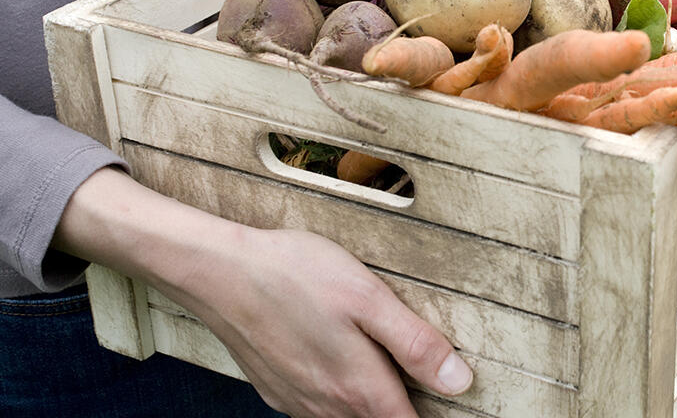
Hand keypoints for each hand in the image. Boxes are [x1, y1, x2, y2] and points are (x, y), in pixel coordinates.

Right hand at [55, 167, 471, 416]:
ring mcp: (297, 402)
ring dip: (369, 401)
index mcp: (359, 388)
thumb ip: (415, 343)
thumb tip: (459, 381)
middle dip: (402, 406)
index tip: (446, 400)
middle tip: (418, 374)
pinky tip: (337, 357)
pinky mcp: (276, 390)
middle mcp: (327, 407)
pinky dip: (336, 393)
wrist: (217, 272)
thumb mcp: (368, 298)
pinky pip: (317, 406)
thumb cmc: (295, 274)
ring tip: (380, 362)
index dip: (433, 415)